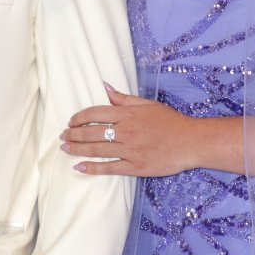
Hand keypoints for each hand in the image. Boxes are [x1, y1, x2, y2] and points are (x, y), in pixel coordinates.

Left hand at [61, 82, 197, 177]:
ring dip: (77, 149)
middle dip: (73, 134)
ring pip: (97, 150)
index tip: (71, 121)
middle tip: (62, 136)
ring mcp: (130, 150)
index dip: (79, 118)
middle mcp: (126, 131)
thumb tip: (105, 87)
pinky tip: (79, 167)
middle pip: (92, 132)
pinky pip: (109, 167)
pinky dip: (92, 167)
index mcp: (128, 114)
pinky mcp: (136, 166)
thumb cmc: (171, 122)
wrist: (192, 141)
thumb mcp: (148, 104)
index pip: (96, 113)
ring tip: (64, 148)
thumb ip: (124, 98)